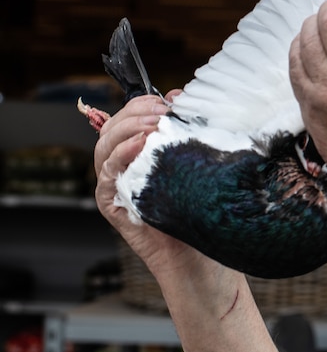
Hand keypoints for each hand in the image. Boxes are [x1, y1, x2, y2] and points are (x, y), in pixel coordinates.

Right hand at [93, 91, 206, 274]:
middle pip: (112, 127)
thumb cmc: (196, 209)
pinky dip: (119, 155)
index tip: (168, 100)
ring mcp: (112, 184)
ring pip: (105, 146)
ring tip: (153, 126)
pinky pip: (106, 174)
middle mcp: (121, 166)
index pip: (128, 117)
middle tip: (162, 111)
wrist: (196, 254)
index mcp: (137, 152)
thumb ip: (184, 131)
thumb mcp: (194, 162)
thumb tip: (180, 98)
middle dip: (136, 112)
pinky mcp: (110, 203)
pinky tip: (138, 145)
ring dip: (127, 130)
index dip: (143, 104)